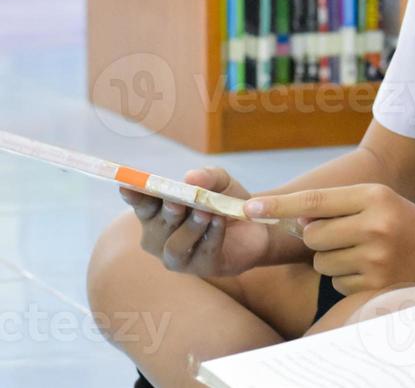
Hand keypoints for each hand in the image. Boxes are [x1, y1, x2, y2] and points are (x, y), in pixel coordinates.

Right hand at [119, 167, 271, 277]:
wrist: (257, 226)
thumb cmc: (227, 201)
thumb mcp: (221, 182)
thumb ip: (207, 176)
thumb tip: (190, 177)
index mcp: (157, 214)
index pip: (142, 205)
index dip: (134, 196)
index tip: (127, 185)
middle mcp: (160, 239)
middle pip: (156, 227)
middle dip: (168, 213)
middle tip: (178, 200)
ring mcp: (178, 257)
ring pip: (174, 246)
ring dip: (190, 227)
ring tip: (206, 211)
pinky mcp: (202, 268)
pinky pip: (202, 253)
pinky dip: (211, 236)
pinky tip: (220, 221)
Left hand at [245, 183, 414, 295]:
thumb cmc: (408, 223)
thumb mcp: (380, 201)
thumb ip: (340, 207)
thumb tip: (297, 220)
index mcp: (376, 196)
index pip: (316, 200)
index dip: (279, 205)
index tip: (249, 207)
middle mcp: (376, 225)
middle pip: (312, 235)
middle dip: (318, 237)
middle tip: (346, 235)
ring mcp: (377, 258)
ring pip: (322, 262)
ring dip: (334, 260)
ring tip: (365, 253)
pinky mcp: (377, 285)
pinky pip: (337, 283)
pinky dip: (348, 279)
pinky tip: (373, 270)